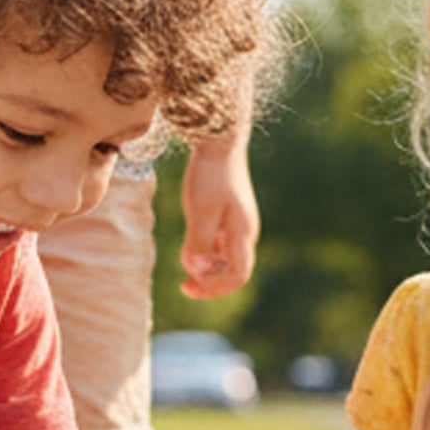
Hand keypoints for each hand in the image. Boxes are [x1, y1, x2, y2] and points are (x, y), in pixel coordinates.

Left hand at [178, 145, 259, 300]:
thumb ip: (199, 242)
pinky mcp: (230, 216)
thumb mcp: (200, 209)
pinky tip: (191, 249)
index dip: (215, 287)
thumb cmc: (210, 175)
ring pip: (227, 259)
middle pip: (234, 271)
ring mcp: (239, 224)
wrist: (219, 142)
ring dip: (208, 268)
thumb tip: (198, 271)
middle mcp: (245, 232)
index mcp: (242, 233)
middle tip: (184, 286)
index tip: (189, 287)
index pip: (238, 275)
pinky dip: (208, 254)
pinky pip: (222, 245)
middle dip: (210, 282)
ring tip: (185, 266)